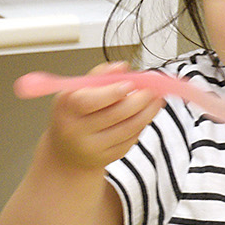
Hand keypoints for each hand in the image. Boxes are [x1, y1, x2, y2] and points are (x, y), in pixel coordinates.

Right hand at [41, 61, 162, 171]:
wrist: (66, 152)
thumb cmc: (73, 115)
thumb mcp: (75, 91)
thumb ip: (100, 76)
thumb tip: (122, 66)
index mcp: (68, 109)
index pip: (89, 101)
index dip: (112, 92)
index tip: (131, 83)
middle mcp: (77, 130)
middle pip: (115, 115)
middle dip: (139, 100)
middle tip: (152, 89)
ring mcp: (92, 147)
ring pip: (128, 128)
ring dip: (148, 112)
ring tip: (157, 100)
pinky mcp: (107, 158)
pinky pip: (130, 140)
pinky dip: (141, 125)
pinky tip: (146, 115)